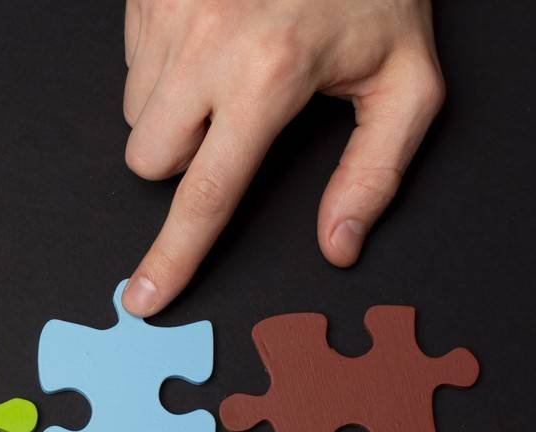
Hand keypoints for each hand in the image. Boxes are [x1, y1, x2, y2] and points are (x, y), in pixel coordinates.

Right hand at [120, 0, 444, 315]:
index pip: (207, 194)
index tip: (143, 298)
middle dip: (182, 160)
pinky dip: (163, 68)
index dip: (173, 257)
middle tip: (234, 121)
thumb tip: (339, 244)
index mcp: (270, 78)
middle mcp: (206, 46)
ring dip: (172, 112)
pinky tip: (209, 37)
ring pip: (134, 115)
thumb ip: (375, 170)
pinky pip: (129, 64)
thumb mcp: (406, 79)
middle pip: (149, 160)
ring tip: (225, 68)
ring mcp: (167, 13)